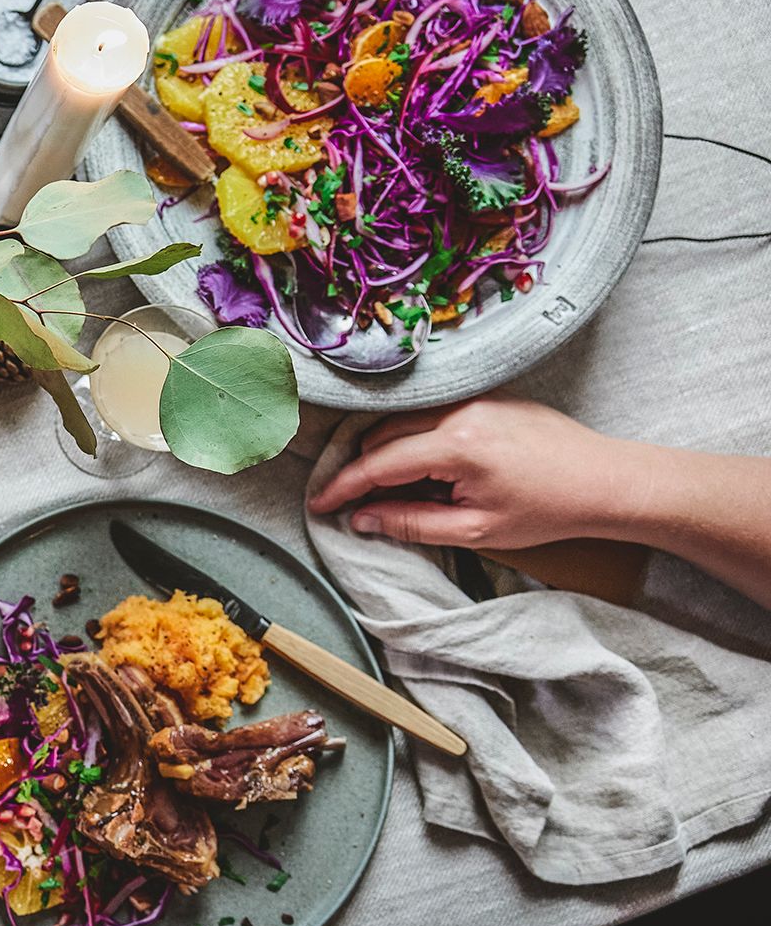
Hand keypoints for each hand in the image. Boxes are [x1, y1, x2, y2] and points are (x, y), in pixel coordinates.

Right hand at [307, 397, 620, 549]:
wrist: (607, 480)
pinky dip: (412, 436)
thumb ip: (411, 523)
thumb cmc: (547, 511)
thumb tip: (361, 518)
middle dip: (360, 466)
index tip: (319, 504)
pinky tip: (422, 465)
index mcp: (457, 447)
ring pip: (404, 420)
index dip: (343, 486)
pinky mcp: (487, 395)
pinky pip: (430, 412)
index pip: (379, 464)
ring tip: (386, 485)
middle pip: (383, 434)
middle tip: (349, 497)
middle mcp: (460, 412)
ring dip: (385, 449)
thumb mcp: (476, 530)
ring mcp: (474, 398)